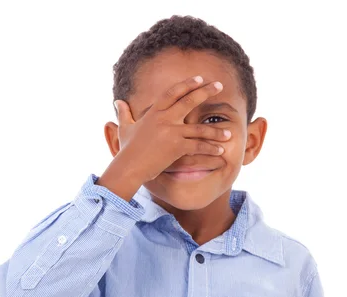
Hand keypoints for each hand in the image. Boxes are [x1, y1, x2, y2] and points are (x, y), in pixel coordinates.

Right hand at [113, 75, 230, 183]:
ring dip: (216, 131)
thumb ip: (123, 113)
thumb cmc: (127, 150)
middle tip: (219, 85)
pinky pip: (198, 146)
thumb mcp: (125, 128)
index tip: (200, 78)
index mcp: (154, 112)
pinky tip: (221, 150)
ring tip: (229, 133)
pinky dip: (210, 148)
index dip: (187, 84)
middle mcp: (164, 118)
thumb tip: (117, 101)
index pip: (173, 93)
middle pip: (189, 101)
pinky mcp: (176, 147)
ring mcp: (171, 132)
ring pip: (199, 128)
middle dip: (206, 92)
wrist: (128, 167)